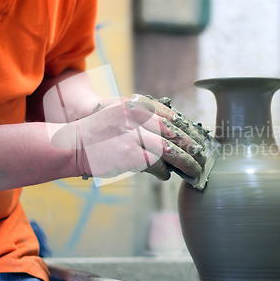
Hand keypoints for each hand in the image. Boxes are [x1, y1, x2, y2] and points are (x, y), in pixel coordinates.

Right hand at [52, 95, 204, 180]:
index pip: (174, 117)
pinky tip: (167, 175)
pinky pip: (157, 165)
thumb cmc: (100, 132)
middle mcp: (139, 117)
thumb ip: (146, 119)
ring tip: (194, 171)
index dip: (190, 130)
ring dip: (186, 163)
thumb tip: (175, 134)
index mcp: (139, 105)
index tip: (200, 140)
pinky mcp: (131, 155)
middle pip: (177, 133)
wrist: (74, 144)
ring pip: (171, 151)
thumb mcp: (123, 114)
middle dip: (194, 147)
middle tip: (204, 158)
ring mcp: (135, 135)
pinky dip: (164, 172)